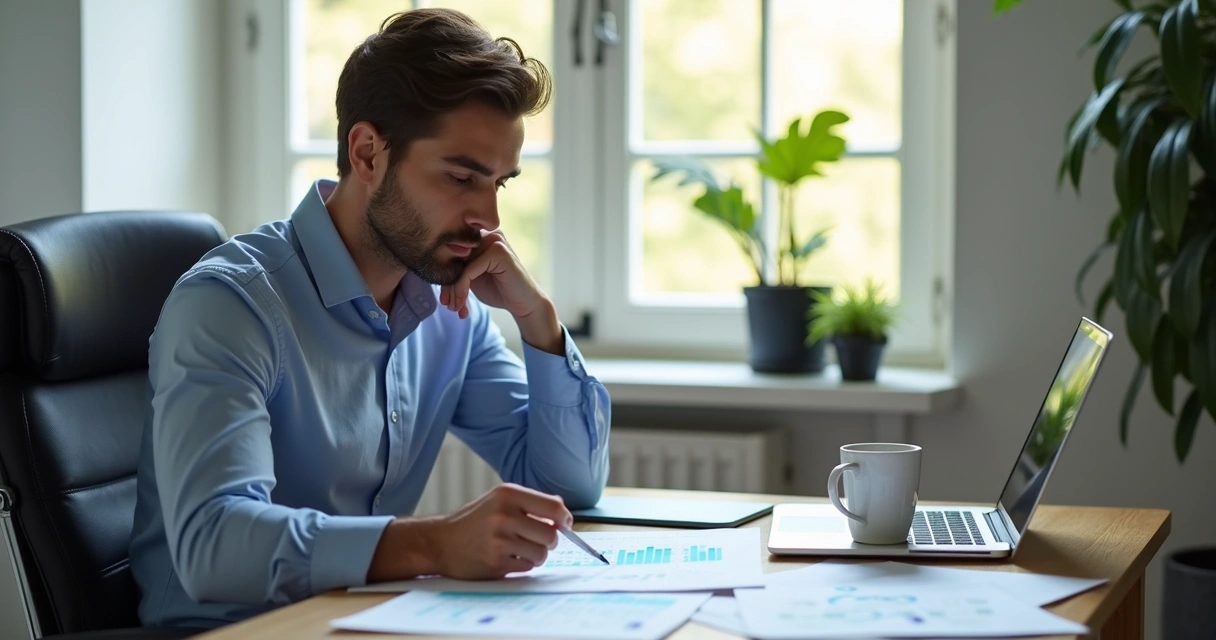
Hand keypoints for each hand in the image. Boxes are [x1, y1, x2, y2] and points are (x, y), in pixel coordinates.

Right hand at [432, 483, 571, 578]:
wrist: (440, 542)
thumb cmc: (475, 521)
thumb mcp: (499, 500)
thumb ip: (530, 503)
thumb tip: (562, 513)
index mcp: (508, 494)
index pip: (554, 507)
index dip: (564, 519)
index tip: (564, 524)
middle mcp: (504, 515)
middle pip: (551, 535)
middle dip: (550, 541)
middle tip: (538, 540)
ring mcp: (500, 540)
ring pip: (542, 554)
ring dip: (536, 555)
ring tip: (520, 549)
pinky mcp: (496, 562)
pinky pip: (527, 567)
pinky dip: (522, 565)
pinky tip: (507, 557)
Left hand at [438, 229, 563, 353]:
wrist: (524, 304)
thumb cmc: (499, 290)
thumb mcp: (472, 278)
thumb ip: (457, 268)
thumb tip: (430, 267)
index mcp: (479, 237)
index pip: (452, 252)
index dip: (444, 277)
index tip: (445, 299)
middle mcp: (486, 234)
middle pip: (453, 257)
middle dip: (447, 285)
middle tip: (448, 305)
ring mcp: (493, 239)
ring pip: (459, 265)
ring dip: (453, 290)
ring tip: (454, 308)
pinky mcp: (498, 251)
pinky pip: (468, 270)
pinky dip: (461, 289)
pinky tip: (462, 305)